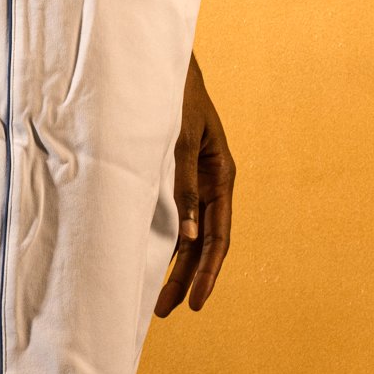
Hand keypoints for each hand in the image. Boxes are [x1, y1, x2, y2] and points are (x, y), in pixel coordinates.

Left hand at [156, 54, 235, 316]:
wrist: (164, 62)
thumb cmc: (176, 95)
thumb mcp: (180, 140)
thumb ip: (185, 185)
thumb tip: (188, 236)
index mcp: (222, 176)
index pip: (218, 237)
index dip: (207, 272)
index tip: (194, 302)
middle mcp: (212, 183)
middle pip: (203, 242)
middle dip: (186, 277)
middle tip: (165, 310)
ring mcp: (195, 180)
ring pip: (189, 233)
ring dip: (174, 264)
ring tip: (157, 298)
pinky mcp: (176, 174)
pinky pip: (175, 215)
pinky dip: (165, 239)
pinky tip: (151, 257)